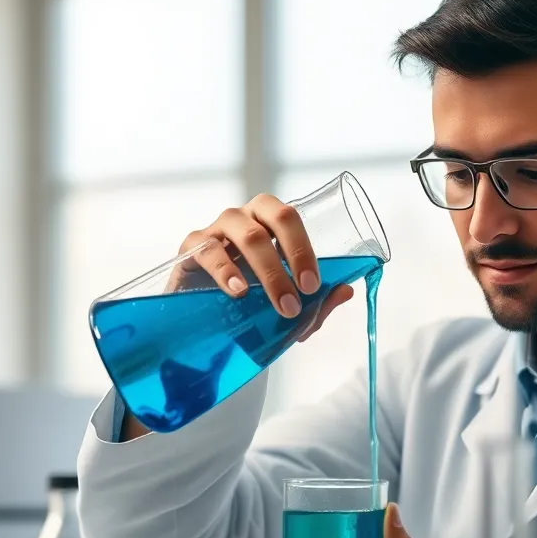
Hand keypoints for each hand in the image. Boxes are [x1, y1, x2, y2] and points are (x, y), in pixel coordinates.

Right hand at [171, 194, 352, 342]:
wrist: (205, 320)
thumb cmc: (251, 301)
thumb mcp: (285, 304)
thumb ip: (317, 303)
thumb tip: (346, 291)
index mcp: (269, 222)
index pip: (290, 217)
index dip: (303, 248)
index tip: (312, 286)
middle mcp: (244, 218)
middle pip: (272, 217)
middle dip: (292, 257)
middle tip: (300, 297)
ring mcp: (216, 229)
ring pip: (245, 234)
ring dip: (267, 270)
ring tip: (278, 303)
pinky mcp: (190, 247)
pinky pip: (209, 250)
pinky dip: (226, 271)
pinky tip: (238, 292)